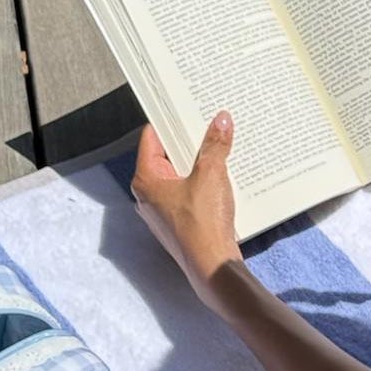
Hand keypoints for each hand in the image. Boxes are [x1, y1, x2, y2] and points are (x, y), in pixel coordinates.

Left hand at [131, 113, 242, 308]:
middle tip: (209, 122)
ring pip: (179, 176)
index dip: (168, 121)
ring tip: (221, 146)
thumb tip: (221, 120)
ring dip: (199, 163)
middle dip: (189, 141)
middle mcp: (148, 195)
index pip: (151, 138)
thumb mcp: (211, 175)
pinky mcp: (179, 223)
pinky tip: (223, 176)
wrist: (212, 264)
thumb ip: (215, 146)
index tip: (185, 106)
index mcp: (146, 179)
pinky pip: (189, 194)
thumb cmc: (203, 221)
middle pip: (166, 157)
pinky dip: (203, 183)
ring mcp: (163, 211)